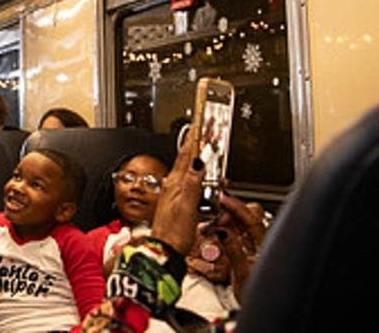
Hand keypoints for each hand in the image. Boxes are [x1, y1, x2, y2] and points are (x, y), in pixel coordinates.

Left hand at [151, 128, 206, 255]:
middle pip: (188, 162)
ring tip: (212, 157)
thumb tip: (199, 161)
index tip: (200, 125)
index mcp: (175, 183)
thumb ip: (193, 182)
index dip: (194, 140)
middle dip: (200, 148)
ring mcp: (176, 195)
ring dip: (203, 165)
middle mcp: (174, 186)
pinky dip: (203, 182)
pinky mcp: (180, 205)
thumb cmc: (173, 233)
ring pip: (192, 174)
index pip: (185, 155)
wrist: (166, 252)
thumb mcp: (186, 205)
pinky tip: (208, 184)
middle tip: (209, 135)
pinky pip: (193, 187)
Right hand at [214, 194, 266, 300]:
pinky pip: (237, 235)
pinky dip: (226, 230)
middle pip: (248, 218)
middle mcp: (262, 243)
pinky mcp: (247, 252)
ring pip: (241, 225)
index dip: (237, 207)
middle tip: (217, 215)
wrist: (264, 308)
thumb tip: (222, 231)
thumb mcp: (241, 273)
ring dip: (227, 221)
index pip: (252, 219)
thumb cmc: (260, 295)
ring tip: (215, 224)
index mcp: (266, 245)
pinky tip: (218, 232)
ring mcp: (255, 247)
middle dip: (231, 212)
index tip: (223, 199)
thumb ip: (232, 251)